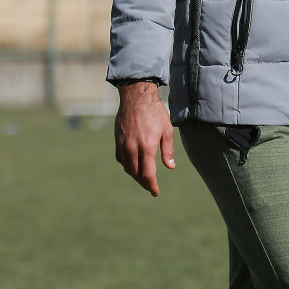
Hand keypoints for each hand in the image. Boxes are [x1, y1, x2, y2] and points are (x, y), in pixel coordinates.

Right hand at [114, 81, 174, 195]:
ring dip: (135, 176)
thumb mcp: (167, 130)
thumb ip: (168, 150)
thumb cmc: (155, 112)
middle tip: (151, 187)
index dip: (152, 186)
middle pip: (136, 174)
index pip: (148, 174)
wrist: (136, 97)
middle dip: (144, 183)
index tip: (155, 192)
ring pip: (127, 168)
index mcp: (147, 147)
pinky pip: (120, 158)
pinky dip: (127, 165)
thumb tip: (170, 166)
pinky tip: (133, 165)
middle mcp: (133, 148)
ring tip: (143, 178)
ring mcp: (123, 144)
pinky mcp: (117, 140)